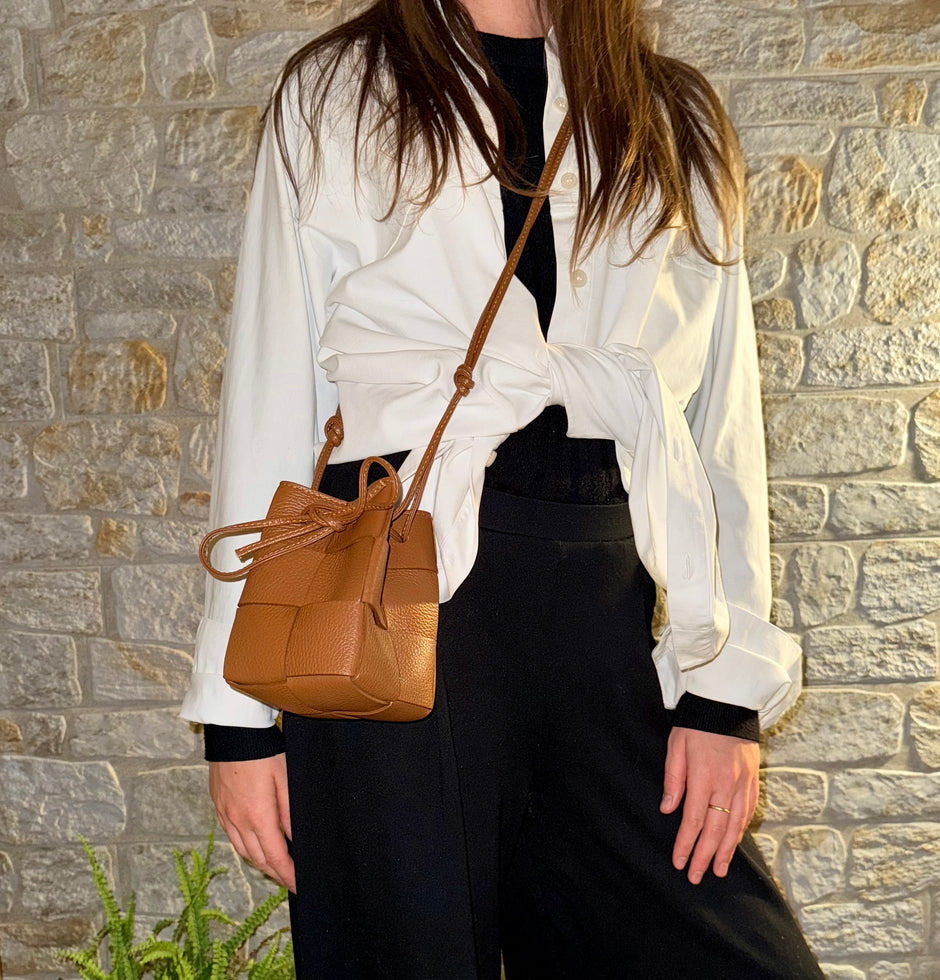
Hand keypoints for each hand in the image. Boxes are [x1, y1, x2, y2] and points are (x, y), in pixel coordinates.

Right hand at [209, 754, 295, 892]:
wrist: (233, 734)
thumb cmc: (264, 754)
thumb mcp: (285, 781)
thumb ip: (290, 814)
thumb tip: (297, 840)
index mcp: (258, 817)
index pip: (275, 858)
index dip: (288, 876)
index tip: (299, 886)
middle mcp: (238, 822)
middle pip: (258, 859)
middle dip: (276, 873)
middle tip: (291, 879)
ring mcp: (225, 816)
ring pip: (243, 851)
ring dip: (260, 862)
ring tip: (276, 866)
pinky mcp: (218, 807)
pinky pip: (232, 837)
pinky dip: (246, 847)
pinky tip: (255, 844)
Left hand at [659, 727, 759, 884]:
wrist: (727, 702)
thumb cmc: (696, 723)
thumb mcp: (676, 746)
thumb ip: (673, 779)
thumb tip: (668, 810)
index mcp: (703, 776)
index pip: (694, 820)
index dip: (686, 844)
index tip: (679, 863)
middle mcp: (725, 784)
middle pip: (715, 829)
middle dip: (704, 856)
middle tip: (696, 877)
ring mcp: (742, 783)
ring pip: (735, 825)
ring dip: (726, 850)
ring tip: (718, 870)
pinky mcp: (753, 778)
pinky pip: (748, 811)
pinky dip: (742, 830)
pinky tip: (735, 842)